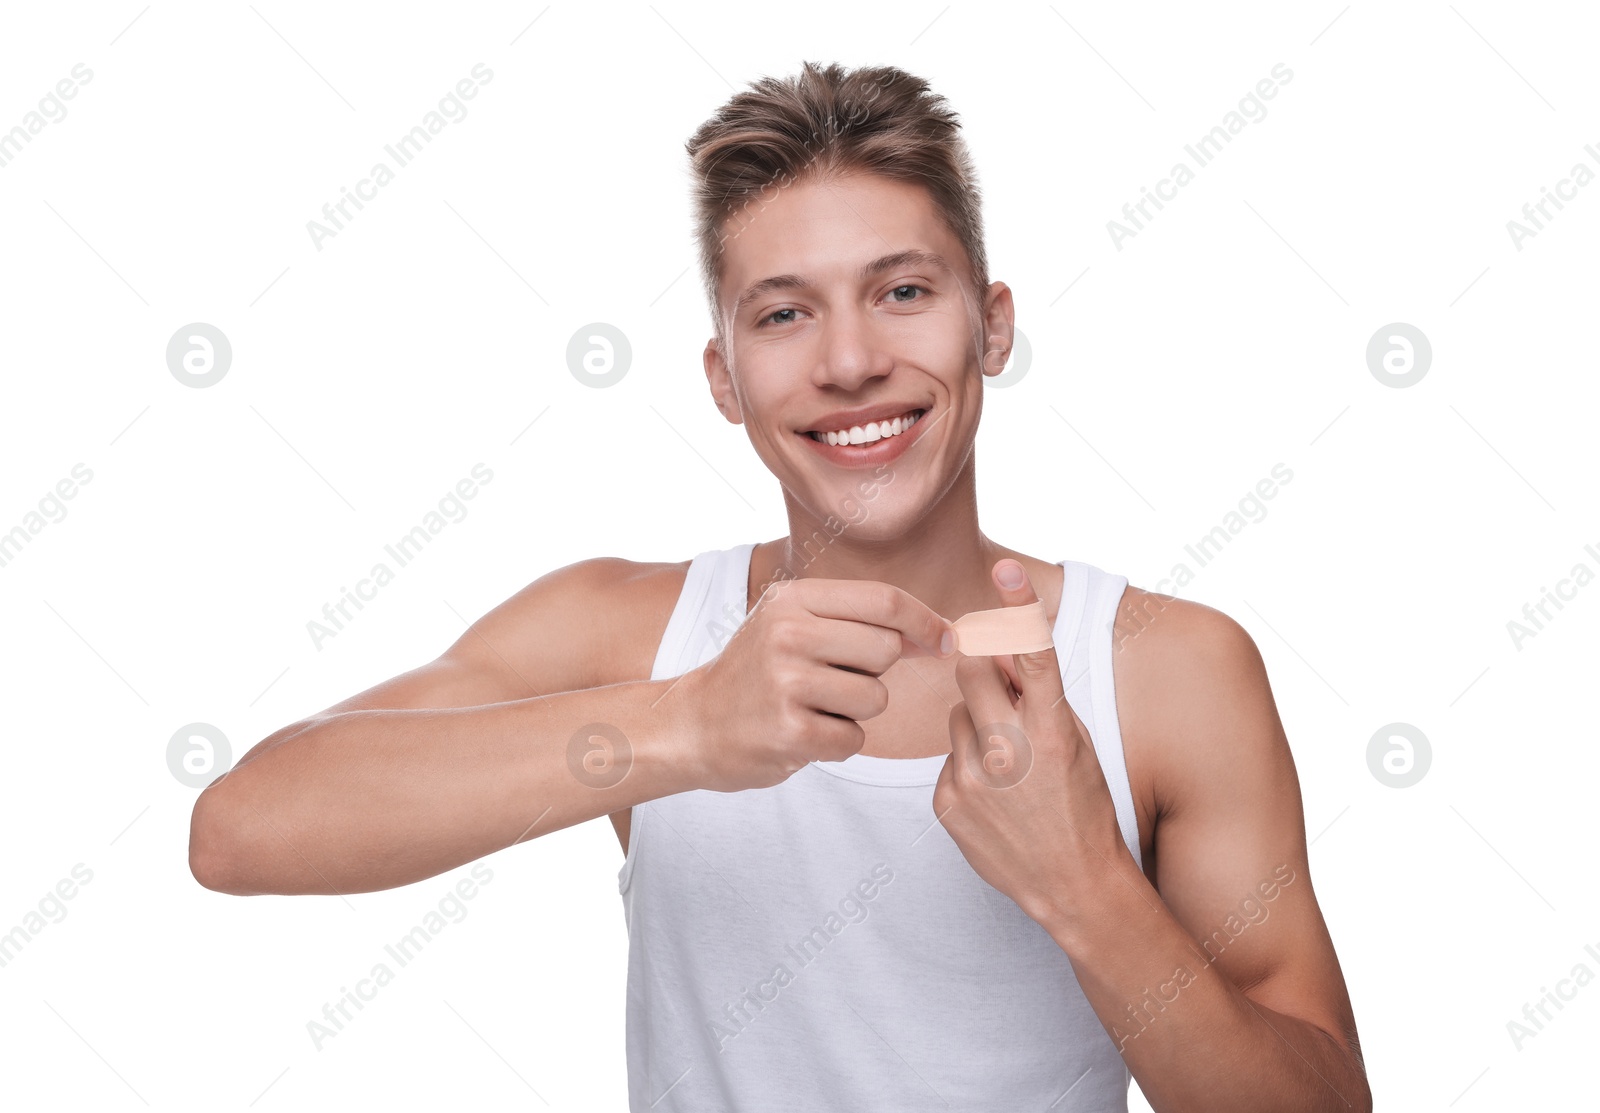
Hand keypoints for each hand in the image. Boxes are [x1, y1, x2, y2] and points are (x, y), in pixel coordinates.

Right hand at [675, 577, 955, 793]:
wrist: (692, 725)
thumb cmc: (756, 675)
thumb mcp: (792, 626)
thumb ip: (857, 623)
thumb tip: (938, 633)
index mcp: (793, 600)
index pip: (884, 600)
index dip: (925, 621)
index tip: (945, 640)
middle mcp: (788, 634)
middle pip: (885, 649)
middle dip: (874, 672)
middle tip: (833, 681)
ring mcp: (786, 683)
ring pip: (875, 698)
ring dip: (856, 711)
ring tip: (813, 707)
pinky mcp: (789, 731)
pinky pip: (854, 738)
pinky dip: (837, 741)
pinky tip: (803, 732)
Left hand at [934, 559, 1127, 923]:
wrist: (1073, 884)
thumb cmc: (1083, 807)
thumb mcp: (1076, 744)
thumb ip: (1038, 699)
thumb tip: (1000, 656)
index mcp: (1053, 731)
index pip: (1032, 655)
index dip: (1018, 607)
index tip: (1004, 569)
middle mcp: (1010, 750)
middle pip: (971, 671)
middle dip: (981, 670)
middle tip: (1000, 692)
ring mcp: (973, 778)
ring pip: (956, 716)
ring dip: (977, 727)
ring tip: (1008, 768)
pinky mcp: (946, 801)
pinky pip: (947, 759)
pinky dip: (966, 767)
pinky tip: (993, 798)